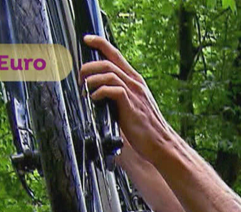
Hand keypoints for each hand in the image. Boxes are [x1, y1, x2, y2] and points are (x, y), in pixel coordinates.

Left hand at [80, 35, 175, 162]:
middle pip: (108, 60)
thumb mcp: (130, 106)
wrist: (160, 143)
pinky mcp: (131, 104)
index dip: (100, 43)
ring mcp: (134, 92)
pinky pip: (112, 89)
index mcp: (134, 80)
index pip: (116, 54)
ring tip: (84, 90)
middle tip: (80, 79)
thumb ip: (117, 97)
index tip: (87, 39)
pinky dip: (99, 91)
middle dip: (88, 66)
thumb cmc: (144, 128)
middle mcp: (135, 82)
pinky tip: (94, 99)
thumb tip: (97, 95)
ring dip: (91, 79)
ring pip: (108, 72)